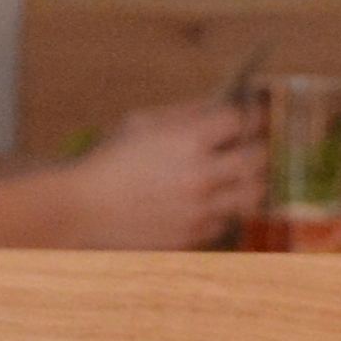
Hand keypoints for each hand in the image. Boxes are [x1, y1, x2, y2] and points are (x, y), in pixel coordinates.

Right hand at [54, 97, 258, 249]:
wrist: (81, 207)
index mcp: (188, 140)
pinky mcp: (194, 235)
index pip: (242, 121)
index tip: (250, 115)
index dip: (250, 114)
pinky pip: (227, 220)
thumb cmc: (107, 160)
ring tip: (235, 176)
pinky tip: (206, 201)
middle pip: (259, 157)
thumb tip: (222, 105)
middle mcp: (201, 175)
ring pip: (254, 193)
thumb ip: (186, 113)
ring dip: (248, 181)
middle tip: (248, 145)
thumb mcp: (141, 122)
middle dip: (257, 147)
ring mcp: (200, 209)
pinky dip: (222, 210)